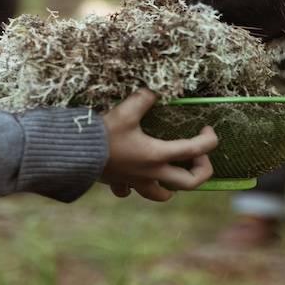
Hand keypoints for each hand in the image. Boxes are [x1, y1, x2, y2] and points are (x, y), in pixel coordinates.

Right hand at [98, 89, 217, 201]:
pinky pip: (132, 191)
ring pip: (162, 195)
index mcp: (157, 155)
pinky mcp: (120, 182)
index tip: (209, 129)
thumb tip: (155, 90)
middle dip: (202, 170)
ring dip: (173, 186)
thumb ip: (144, 99)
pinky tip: (136, 177)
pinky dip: (138, 187)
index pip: (195, 150)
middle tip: (200, 156)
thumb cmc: (103, 135)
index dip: (209, 140)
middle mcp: (151, 173)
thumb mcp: (125, 112)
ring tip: (173, 173)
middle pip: (189, 183)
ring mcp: (136, 181)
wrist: (76, 154)